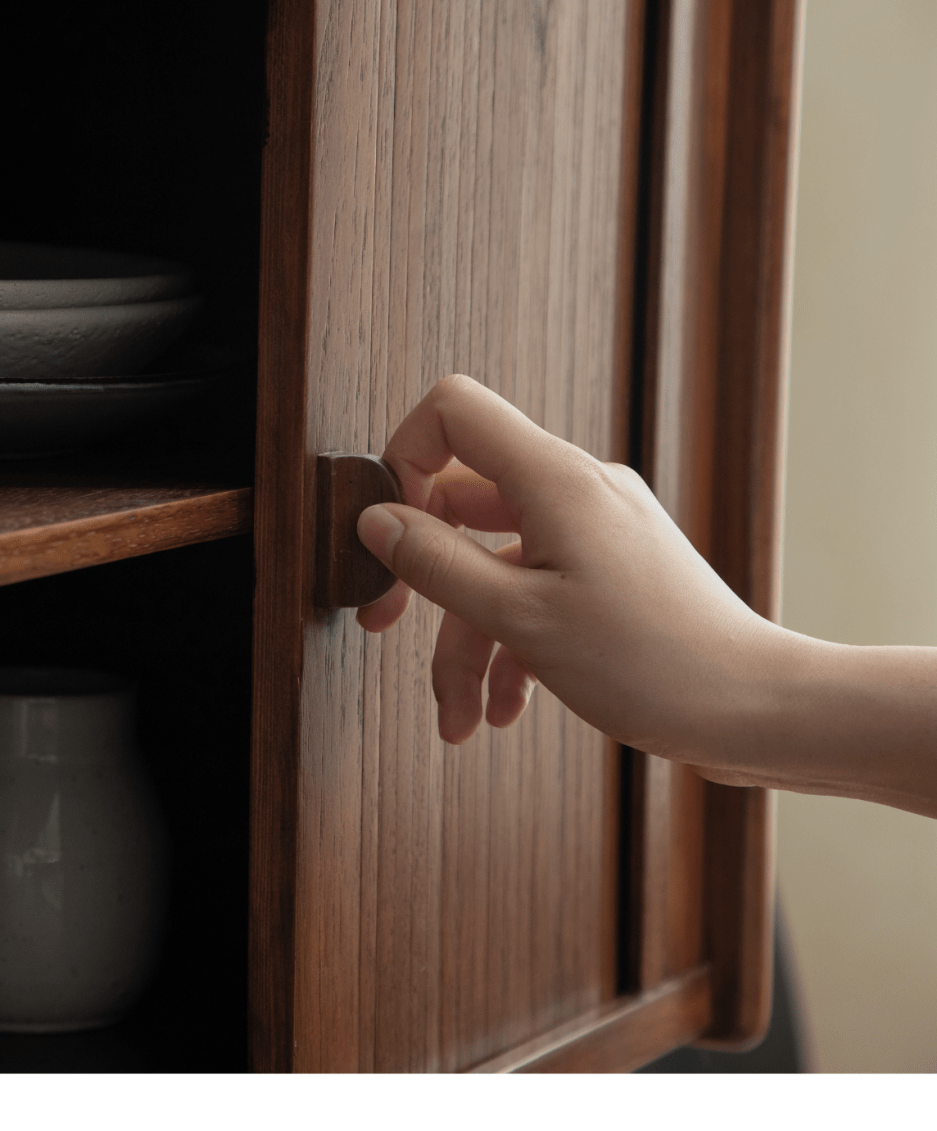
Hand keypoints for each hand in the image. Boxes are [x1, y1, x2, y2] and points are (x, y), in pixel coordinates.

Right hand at [354, 374, 779, 763]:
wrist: (754, 710)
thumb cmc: (653, 664)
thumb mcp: (519, 618)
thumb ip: (436, 564)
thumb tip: (375, 520)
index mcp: (555, 479)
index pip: (453, 412)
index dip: (403, 459)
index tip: (389, 533)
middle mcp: (578, 491)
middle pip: (463, 503)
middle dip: (422, 576)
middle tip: (384, 625)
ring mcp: (599, 532)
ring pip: (496, 565)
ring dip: (466, 643)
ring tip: (459, 718)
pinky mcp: (615, 574)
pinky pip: (537, 592)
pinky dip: (510, 647)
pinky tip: (505, 709)